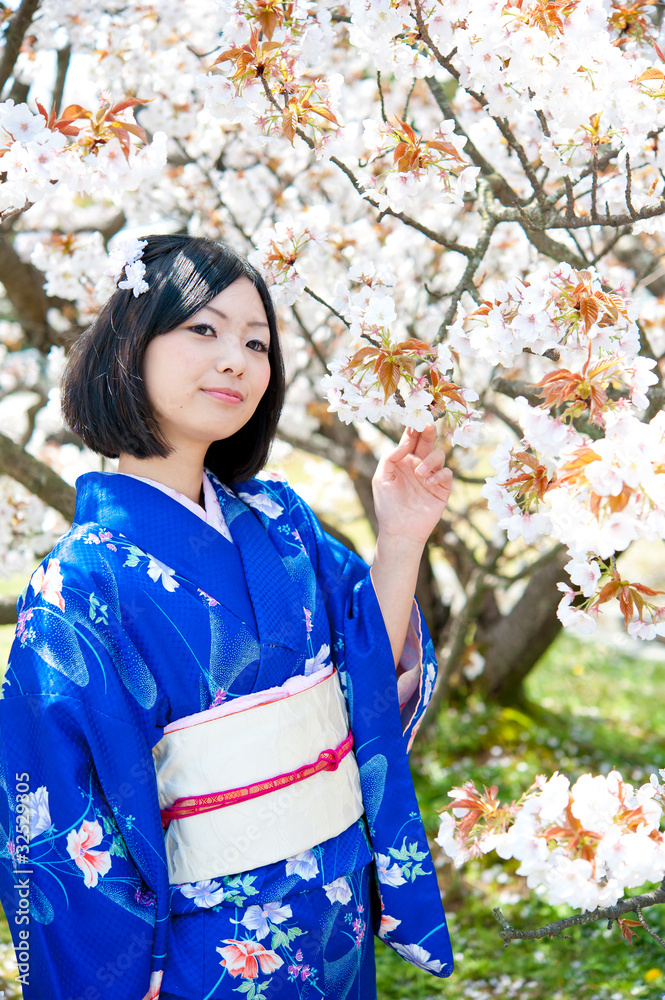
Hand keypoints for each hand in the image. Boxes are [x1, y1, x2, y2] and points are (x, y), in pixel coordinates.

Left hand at [372, 424, 452, 545]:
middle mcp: (418, 465)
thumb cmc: (387, 505)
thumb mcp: (381, 478)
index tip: (414, 421)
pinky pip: (446, 473)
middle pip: (427, 442)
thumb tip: (405, 443)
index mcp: (403, 461)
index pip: (410, 440)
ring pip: (438, 455)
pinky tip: (427, 482)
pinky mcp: (442, 488)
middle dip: (428, 432)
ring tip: (419, 473)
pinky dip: (438, 474)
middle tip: (428, 425)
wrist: (399, 530)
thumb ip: (391, 458)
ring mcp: (431, 476)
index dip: (413, 430)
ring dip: (430, 460)